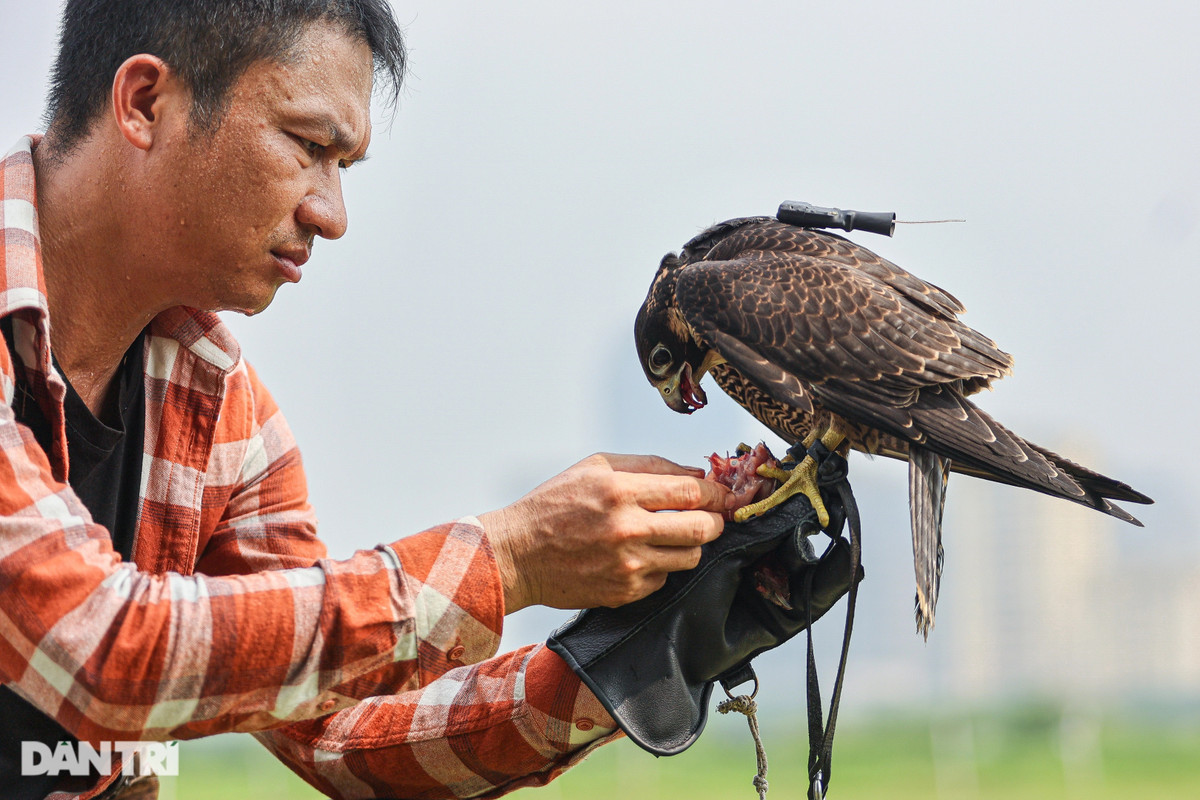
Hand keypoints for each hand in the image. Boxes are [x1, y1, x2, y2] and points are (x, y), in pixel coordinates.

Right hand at [479, 453, 731, 612]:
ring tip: (670, 536)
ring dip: (689, 545)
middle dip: (715, 521)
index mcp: (620, 490)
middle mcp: (627, 528)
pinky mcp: (624, 591)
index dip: (716, 493)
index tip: (722, 494)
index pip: (691, 492)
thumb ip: (648, 466)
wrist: (517, 554)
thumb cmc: (553, 506)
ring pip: (690, 557)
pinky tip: (640, 556)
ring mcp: (627, 564)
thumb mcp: (594, 467)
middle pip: (702, 528)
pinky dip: (661, 566)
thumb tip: (695, 473)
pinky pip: (664, 578)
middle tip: (711, 518)